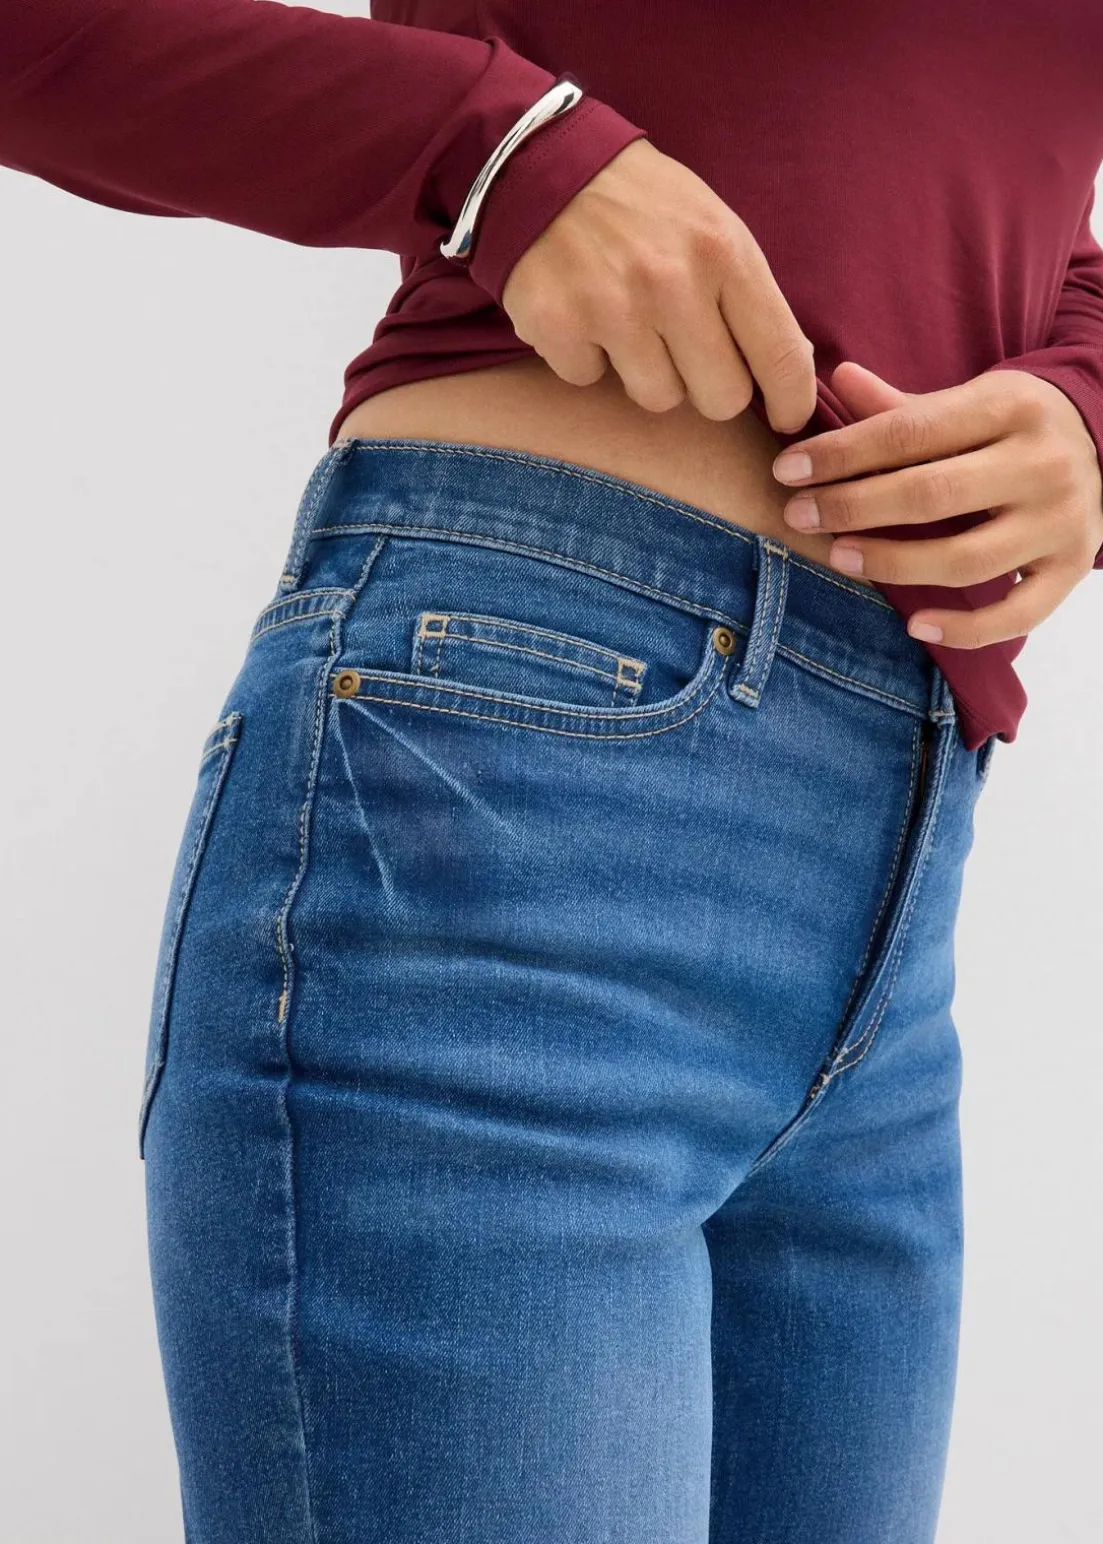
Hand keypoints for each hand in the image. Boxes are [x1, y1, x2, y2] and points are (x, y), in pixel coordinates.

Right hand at [500, 138, 816, 433]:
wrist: (542, 163)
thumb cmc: (641, 204)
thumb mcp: (712, 226)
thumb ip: (747, 295)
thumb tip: (790, 370)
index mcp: (724, 252)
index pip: (779, 354)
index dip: (790, 401)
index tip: (786, 418)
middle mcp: (673, 283)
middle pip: (722, 399)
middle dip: (707, 386)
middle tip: (685, 353)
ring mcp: (613, 308)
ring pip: (659, 398)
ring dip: (645, 371)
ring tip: (626, 320)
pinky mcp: (558, 326)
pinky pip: (589, 379)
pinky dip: (585, 354)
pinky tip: (580, 311)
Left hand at [772, 361, 1102, 647]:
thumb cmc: (1014, 426)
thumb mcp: (970, 400)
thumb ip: (904, 408)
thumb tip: (836, 376)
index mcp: (1010, 408)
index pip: (910, 434)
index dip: (842, 455)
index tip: (788, 471)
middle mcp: (1042, 464)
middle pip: (930, 495)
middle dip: (853, 508)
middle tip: (798, 516)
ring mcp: (1062, 521)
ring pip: (964, 559)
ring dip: (892, 564)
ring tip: (839, 557)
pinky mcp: (1070, 568)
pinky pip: (1016, 613)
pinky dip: (965, 628)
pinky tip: (914, 623)